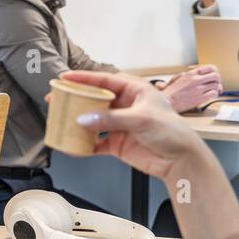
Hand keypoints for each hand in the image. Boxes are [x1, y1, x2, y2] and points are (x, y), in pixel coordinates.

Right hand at [61, 71, 208, 181]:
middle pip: (95, 99)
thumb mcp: (141, 119)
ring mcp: (120, 125)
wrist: (181, 160)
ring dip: (78, 122)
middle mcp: (125, 105)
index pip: (104, 80)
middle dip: (76, 99)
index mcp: (134, 90)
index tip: (65, 79)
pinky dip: (84, 145)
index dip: (83, 78)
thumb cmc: (172, 132)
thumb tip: (84, 119)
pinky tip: (74, 146)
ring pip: (93, 120)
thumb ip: (111, 119)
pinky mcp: (117, 143)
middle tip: (57, 99)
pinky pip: (96, 143)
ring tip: (60, 120)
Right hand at [161, 64, 222, 111]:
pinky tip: (210, 97)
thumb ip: (185, 75)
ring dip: (216, 89)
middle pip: (216, 76)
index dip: (214, 72)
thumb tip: (189, 74)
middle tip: (216, 85)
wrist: (166, 102)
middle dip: (217, 81)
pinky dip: (214, 95)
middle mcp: (195, 80)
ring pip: (216, 85)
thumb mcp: (176, 79)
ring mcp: (198, 89)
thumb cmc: (169, 93)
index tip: (214, 76)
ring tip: (213, 92)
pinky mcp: (200, 98)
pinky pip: (214, 94)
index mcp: (190, 74)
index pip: (209, 68)